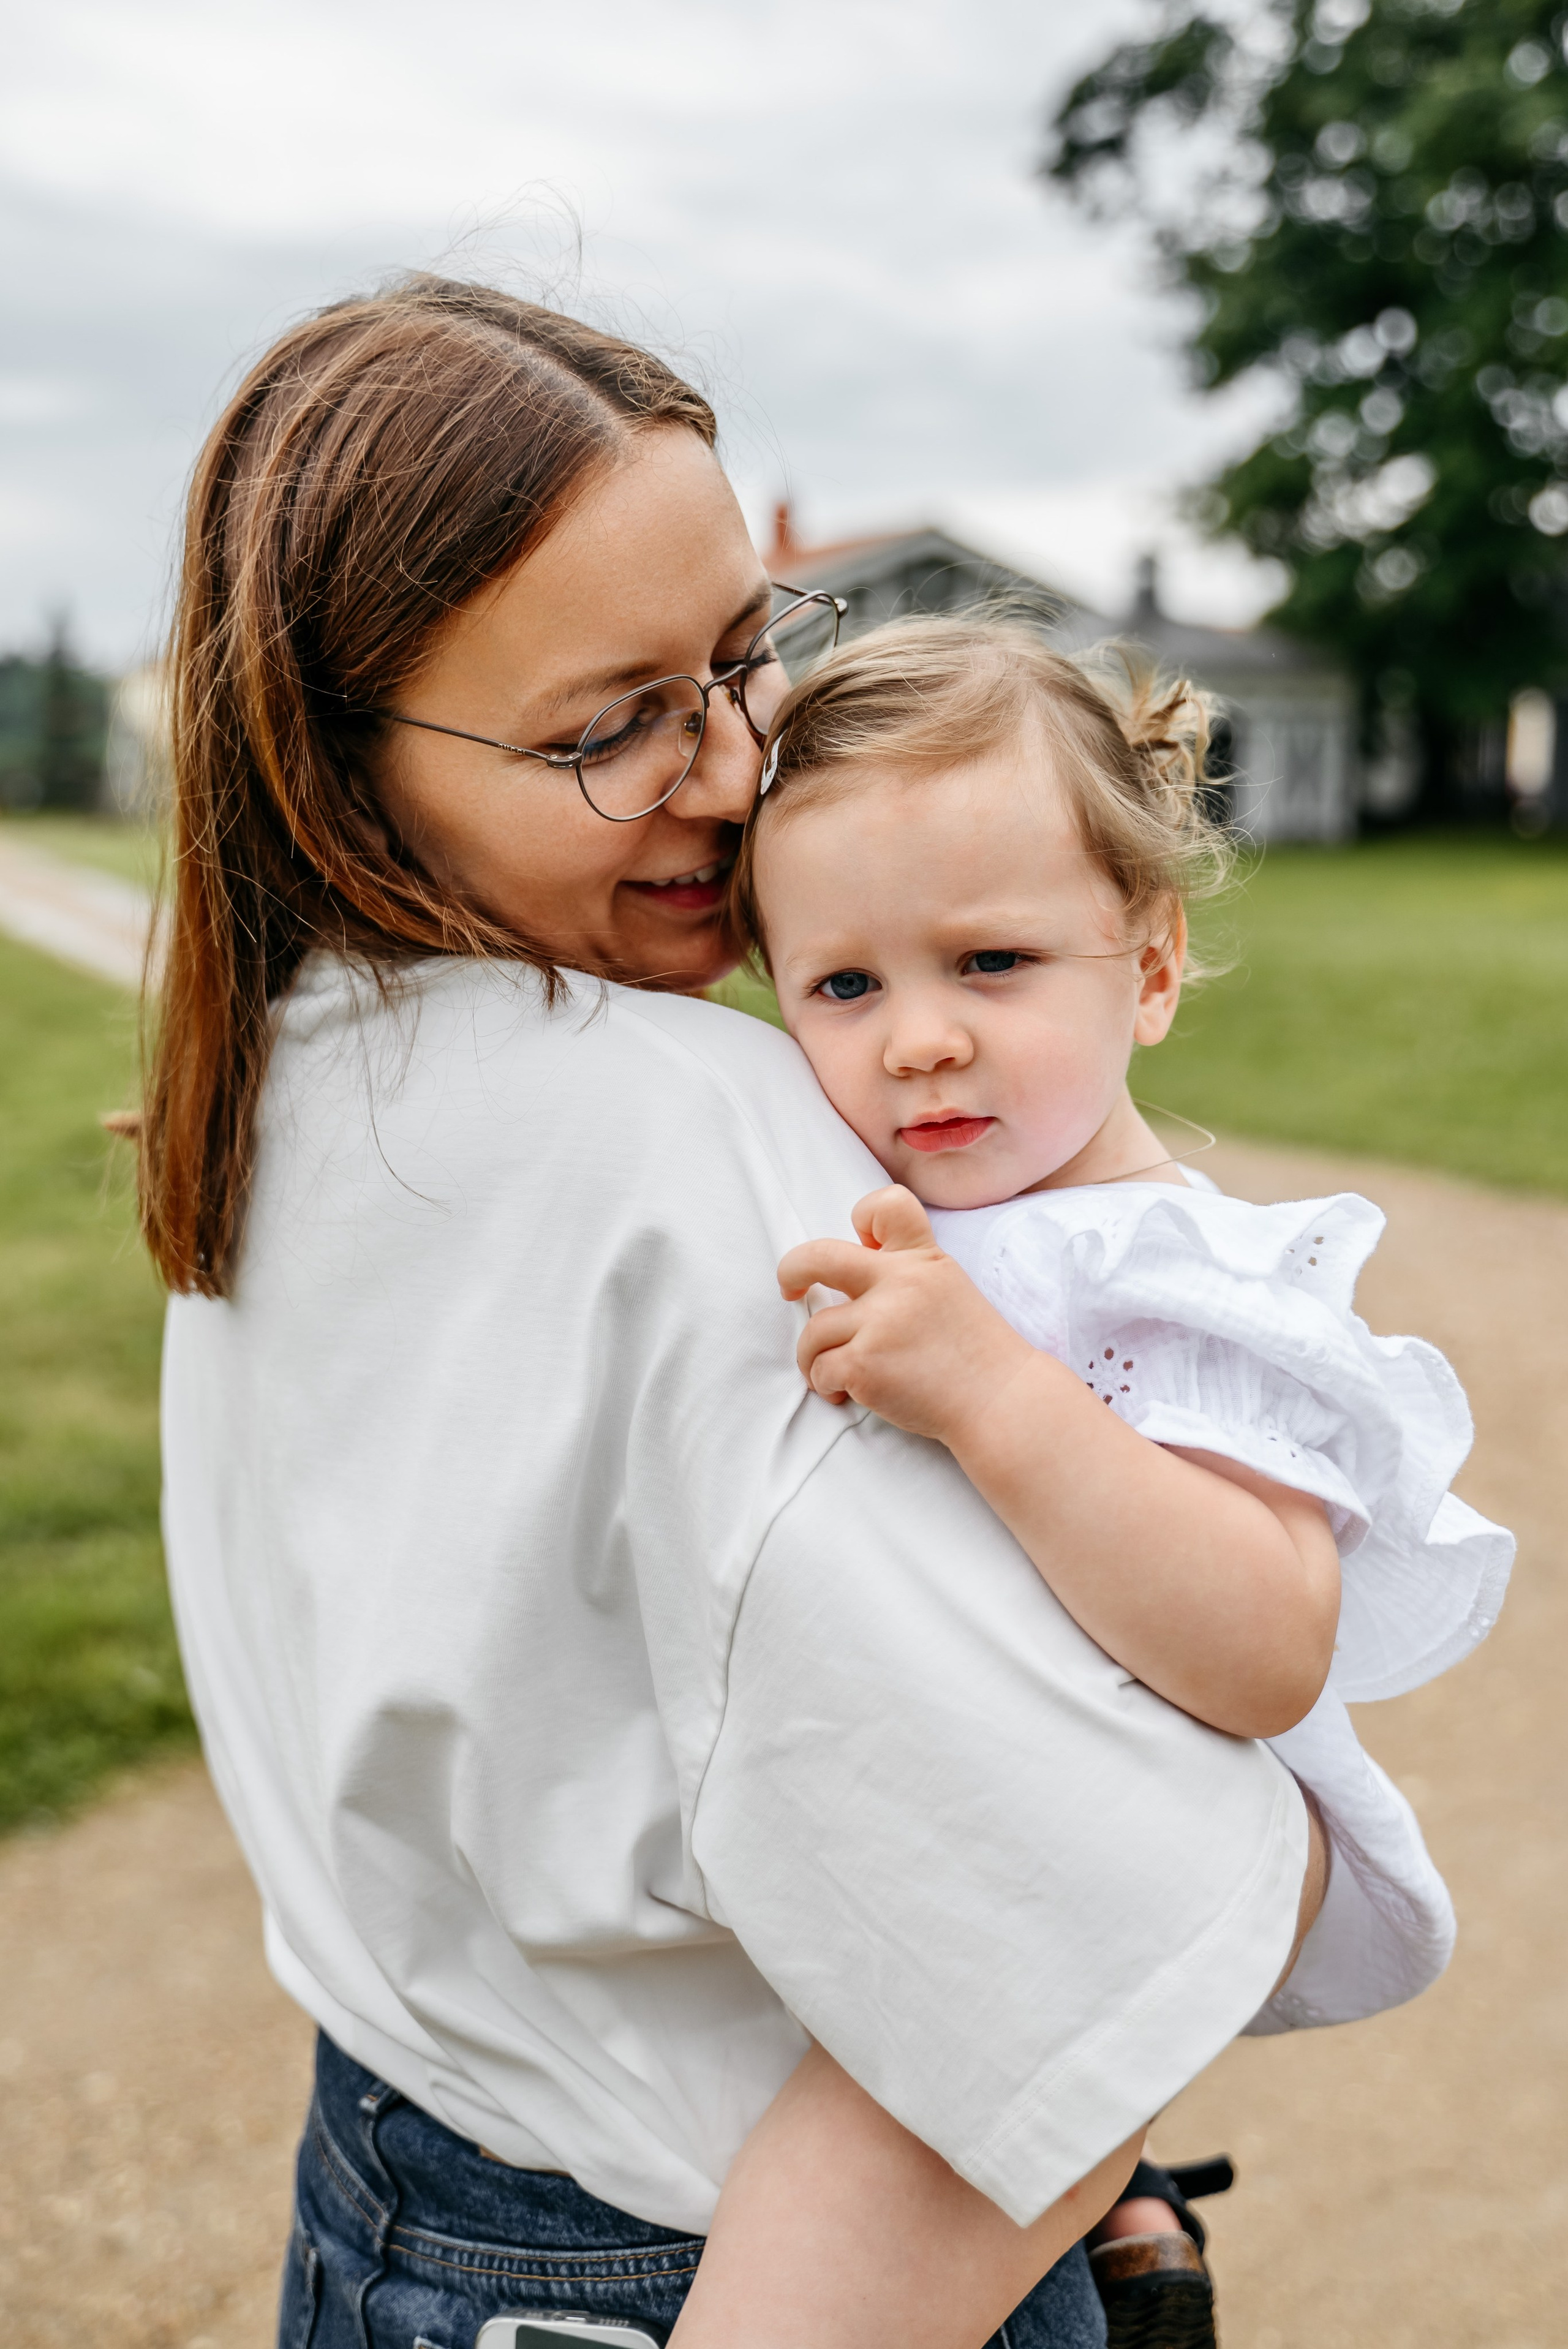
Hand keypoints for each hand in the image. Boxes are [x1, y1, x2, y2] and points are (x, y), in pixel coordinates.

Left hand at [777, 1186, 1036, 1447]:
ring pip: (814, 1330)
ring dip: (814, 1356)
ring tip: (835, 1374)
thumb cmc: (975, 1354)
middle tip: (790, 1290)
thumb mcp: (949, 1289)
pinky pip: (819, 1369)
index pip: (885, 1205)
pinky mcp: (865, 1364)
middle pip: (818, 1257)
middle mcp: (898, 1283)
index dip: (863, 1217)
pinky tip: (847, 1394)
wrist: (1000, 1402)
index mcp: (922, 1259)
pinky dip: (826, 1385)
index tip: (859, 1244)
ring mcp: (879, 1323)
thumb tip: (852, 1273)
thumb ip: (907, 1274)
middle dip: (791, 1272)